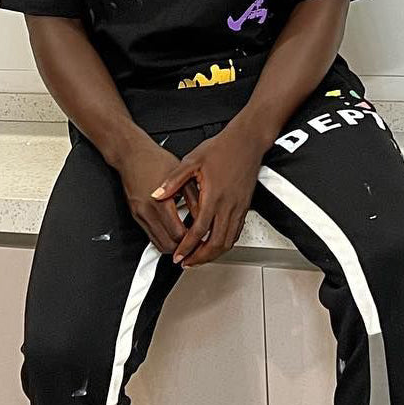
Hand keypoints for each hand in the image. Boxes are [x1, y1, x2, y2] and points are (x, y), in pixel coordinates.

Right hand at [113, 136, 200, 255]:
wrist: (132, 155)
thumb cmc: (156, 161)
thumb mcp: (182, 176)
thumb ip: (194, 199)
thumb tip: (205, 217)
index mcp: (161, 202)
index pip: (178, 234)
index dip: (192, 240)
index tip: (201, 238)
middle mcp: (147, 211)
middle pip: (168, 244)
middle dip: (182, 247)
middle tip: (195, 244)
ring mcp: (140, 215)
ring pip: (158, 244)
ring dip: (172, 246)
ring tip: (185, 242)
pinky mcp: (135, 216)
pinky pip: (150, 236)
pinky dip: (163, 239)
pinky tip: (172, 234)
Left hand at [150, 123, 265, 266]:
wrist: (246, 142)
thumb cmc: (222, 148)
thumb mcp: (191, 161)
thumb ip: (173, 181)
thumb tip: (157, 194)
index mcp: (213, 196)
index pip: (199, 231)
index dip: (187, 247)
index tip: (178, 256)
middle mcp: (228, 206)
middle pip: (215, 243)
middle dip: (200, 258)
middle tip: (187, 262)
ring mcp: (239, 208)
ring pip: (228, 241)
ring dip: (213, 254)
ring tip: (199, 258)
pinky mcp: (244, 207)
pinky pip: (236, 233)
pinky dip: (224, 244)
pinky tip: (215, 244)